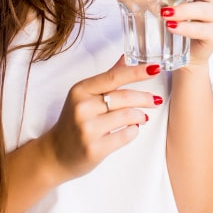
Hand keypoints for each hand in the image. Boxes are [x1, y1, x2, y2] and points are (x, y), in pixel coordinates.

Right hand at [46, 56, 161, 180]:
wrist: (56, 154)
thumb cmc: (74, 121)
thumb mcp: (85, 95)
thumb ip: (107, 78)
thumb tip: (125, 58)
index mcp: (80, 90)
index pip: (113, 77)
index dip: (137, 72)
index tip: (155, 68)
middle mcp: (82, 108)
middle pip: (124, 97)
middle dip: (145, 98)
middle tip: (155, 100)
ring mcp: (87, 129)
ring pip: (128, 116)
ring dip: (140, 115)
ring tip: (142, 116)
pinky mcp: (95, 149)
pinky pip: (126, 135)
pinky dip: (134, 131)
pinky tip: (132, 129)